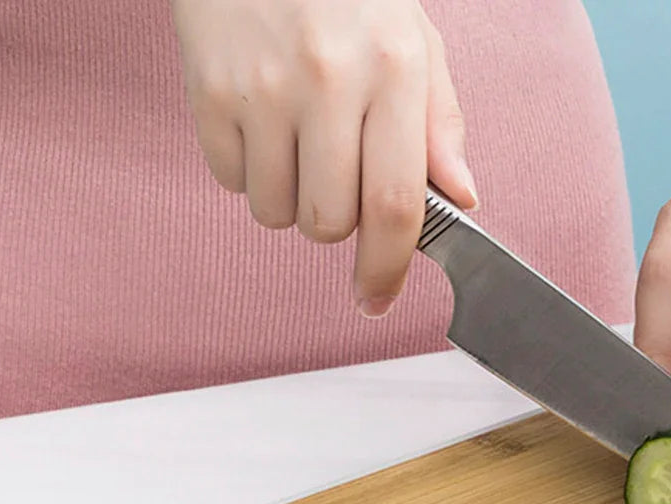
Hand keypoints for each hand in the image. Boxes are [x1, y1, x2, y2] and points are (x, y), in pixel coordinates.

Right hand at [170, 0, 476, 317]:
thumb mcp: (410, 38)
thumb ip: (437, 122)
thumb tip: (460, 198)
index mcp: (392, 66)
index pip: (396, 205)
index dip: (387, 268)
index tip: (376, 297)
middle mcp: (328, 79)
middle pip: (329, 223)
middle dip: (334, 224)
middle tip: (333, 176)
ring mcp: (263, 89)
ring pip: (276, 214)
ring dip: (288, 196)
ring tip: (293, 134)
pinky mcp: (210, 95)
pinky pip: (232, 183)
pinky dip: (247, 169)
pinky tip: (258, 116)